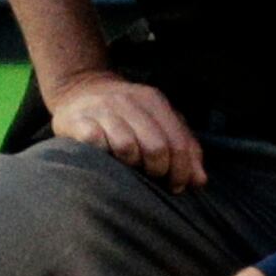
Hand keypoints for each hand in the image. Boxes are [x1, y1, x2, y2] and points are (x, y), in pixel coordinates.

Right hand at [44, 68, 207, 190]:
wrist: (77, 90)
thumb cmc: (126, 114)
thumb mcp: (159, 122)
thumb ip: (184, 147)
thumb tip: (198, 182)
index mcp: (152, 99)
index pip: (178, 142)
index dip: (182, 170)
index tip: (178, 185)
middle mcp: (127, 100)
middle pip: (155, 147)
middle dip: (159, 170)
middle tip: (154, 178)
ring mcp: (100, 109)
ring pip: (127, 147)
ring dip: (132, 165)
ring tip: (130, 167)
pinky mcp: (76, 120)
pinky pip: (96, 144)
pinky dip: (104, 155)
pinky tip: (106, 158)